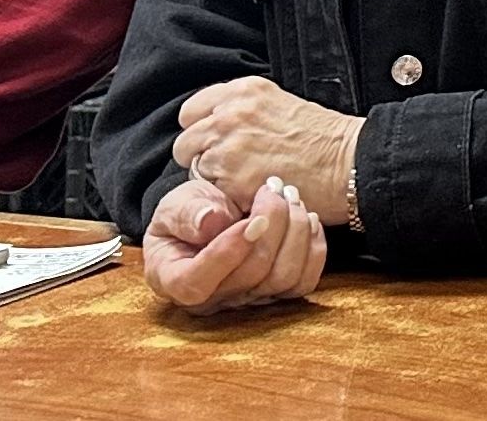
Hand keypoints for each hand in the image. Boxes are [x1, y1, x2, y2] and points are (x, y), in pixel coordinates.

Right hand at [142, 176, 328, 313]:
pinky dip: (313, 247)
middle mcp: (212, 299)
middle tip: (273, 186)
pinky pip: (304, 281)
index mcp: (174, 280)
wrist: (213, 217)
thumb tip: (209, 221)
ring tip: (289, 195)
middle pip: (253, 273)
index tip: (254, 218)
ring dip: (296, 231)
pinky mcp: (277, 293)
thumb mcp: (175, 205)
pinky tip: (307, 219)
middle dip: (272, 223)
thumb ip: (185, 214)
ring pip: (284, 278)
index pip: (197, 283)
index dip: (228, 252)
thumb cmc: (188, 213)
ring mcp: (248, 300)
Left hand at [173, 78, 363, 226]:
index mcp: (243, 91)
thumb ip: (244, 112)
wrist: (350, 163)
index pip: (192, 111)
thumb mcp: (281, 105)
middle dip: (202, 158)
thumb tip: (219, 130)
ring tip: (245, 184)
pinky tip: (252, 195)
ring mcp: (227, 147)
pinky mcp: (231, 180)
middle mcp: (229, 114)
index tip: (214, 143)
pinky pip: (212, 194)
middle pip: (186, 142)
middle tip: (228, 170)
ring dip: (214, 181)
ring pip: (197, 170)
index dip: (201, 131)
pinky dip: (226, 199)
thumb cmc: (325, 139)